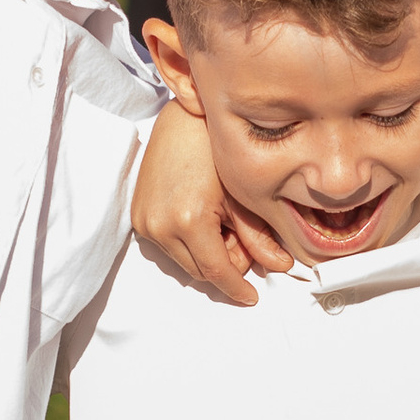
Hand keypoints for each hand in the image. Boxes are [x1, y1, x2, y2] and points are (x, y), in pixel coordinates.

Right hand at [132, 98, 288, 305]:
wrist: (182, 123)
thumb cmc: (212, 150)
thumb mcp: (242, 198)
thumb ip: (260, 238)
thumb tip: (281, 266)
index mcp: (188, 221)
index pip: (217, 272)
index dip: (237, 288)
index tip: (251, 296)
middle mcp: (160, 225)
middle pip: (199, 271)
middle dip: (225, 266)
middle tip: (242, 241)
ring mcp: (145, 222)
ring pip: (183, 261)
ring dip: (206, 254)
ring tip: (222, 222)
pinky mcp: (138, 217)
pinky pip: (168, 246)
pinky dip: (188, 243)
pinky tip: (203, 218)